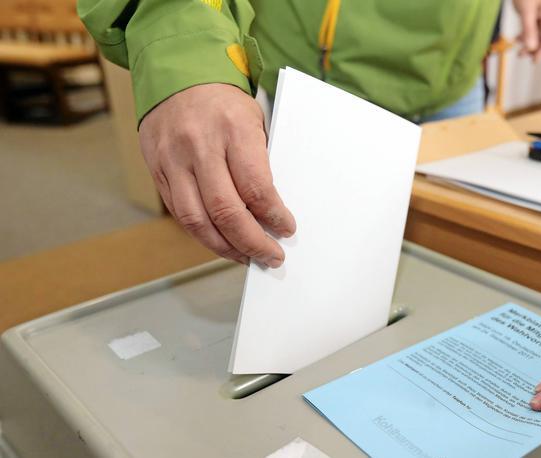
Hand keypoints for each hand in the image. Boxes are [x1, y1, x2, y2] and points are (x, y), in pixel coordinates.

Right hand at [139, 83, 295, 265]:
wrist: (176, 75)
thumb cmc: (224, 102)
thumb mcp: (254, 120)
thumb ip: (260, 162)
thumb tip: (274, 210)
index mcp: (233, 130)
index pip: (256, 188)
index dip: (274, 217)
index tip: (286, 229)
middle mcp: (199, 146)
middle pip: (226, 211)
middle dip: (252, 242)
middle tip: (271, 255)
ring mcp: (173, 160)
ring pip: (197, 220)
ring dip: (225, 247)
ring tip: (247, 256)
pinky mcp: (157, 171)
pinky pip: (180, 213)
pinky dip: (203, 234)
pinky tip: (222, 242)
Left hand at [512, 0, 540, 61]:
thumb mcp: (526, 11)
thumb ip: (528, 29)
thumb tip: (530, 48)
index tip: (534, 60)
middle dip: (535, 48)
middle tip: (521, 56)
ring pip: (539, 33)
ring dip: (528, 42)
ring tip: (518, 51)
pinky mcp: (537, 11)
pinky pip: (533, 26)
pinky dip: (525, 33)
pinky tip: (517, 39)